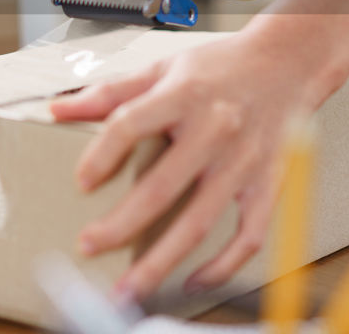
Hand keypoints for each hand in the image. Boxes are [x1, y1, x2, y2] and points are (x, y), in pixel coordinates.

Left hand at [49, 27, 337, 300]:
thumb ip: (111, 91)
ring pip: (199, 222)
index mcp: (184, 95)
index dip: (102, 155)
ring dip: (162, 261)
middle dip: (121, 224)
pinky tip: (194, 279)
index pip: (132, 123)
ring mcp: (244, 161)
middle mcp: (216, 128)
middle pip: (162, 187)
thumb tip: (60, 108)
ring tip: (131, 287)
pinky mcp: (268, 183)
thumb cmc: (223, 67)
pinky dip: (223, 265)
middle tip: (90, 246)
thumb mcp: (163, 66)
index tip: (82, 181)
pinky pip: (248, 235)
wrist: (288, 61)